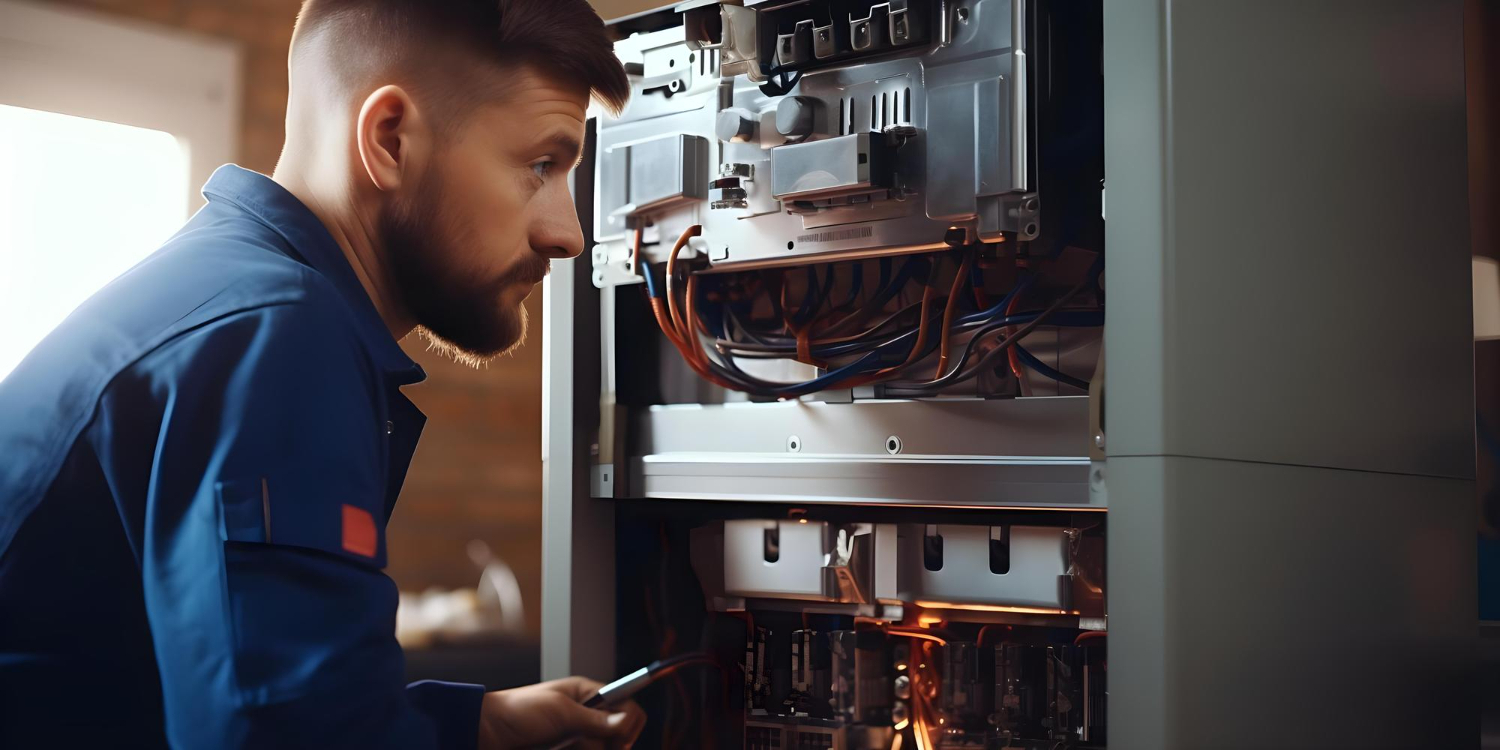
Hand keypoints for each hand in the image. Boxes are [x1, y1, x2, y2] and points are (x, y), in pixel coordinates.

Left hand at [476, 676, 645, 749]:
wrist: (485, 733)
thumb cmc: (517, 712)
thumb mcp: (559, 711)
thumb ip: (595, 718)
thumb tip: (627, 721)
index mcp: (588, 695)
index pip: (626, 705)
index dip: (630, 722)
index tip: (621, 737)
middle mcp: (587, 716)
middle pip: (620, 735)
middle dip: (612, 744)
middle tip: (592, 746)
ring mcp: (577, 738)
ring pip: (603, 749)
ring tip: (566, 747)